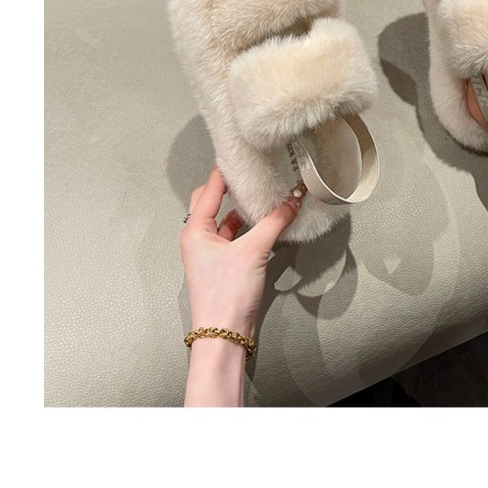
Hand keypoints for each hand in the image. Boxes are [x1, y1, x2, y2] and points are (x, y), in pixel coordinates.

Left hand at [180, 166, 304, 337]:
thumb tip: (293, 200)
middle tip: (250, 171)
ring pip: (225, 220)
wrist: (224, 334)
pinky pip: (234, 237)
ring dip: (242, 209)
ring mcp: (209, 253)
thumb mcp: (253, 251)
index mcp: (195, 230)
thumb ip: (274, 222)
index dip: (224, 170)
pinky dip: (248, 228)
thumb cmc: (227, 294)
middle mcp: (198, 238)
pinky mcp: (223, 265)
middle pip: (212, 202)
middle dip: (230, 187)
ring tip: (262, 194)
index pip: (210, 189)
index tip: (238, 153)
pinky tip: (265, 223)